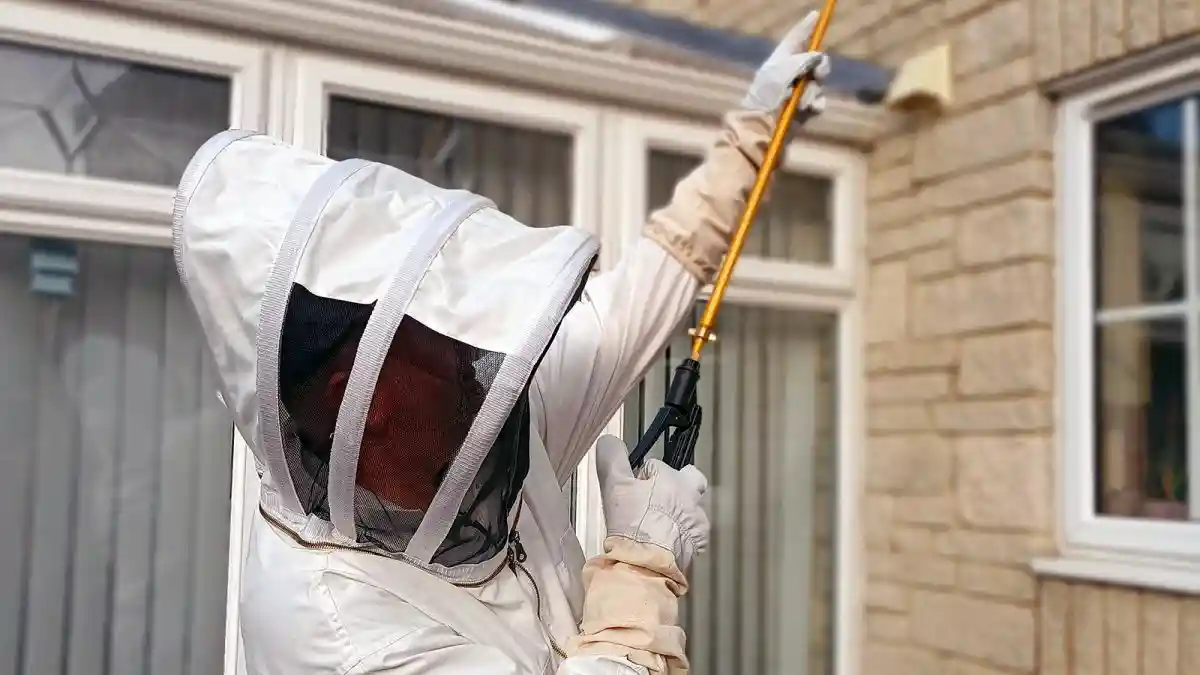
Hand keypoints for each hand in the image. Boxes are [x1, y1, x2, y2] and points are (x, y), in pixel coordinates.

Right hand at [593, 435, 709, 570]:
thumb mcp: (615, 485)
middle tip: (656, 502)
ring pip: (692, 509)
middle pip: (690, 480)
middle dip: (676, 485)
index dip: (641, 477)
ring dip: (679, 514)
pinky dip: (682, 537)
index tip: (630, 491)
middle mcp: (691, 495)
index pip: (655, 466)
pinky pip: (693, 535)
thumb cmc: (632, 521)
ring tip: (657, 529)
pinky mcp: (699, 544)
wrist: (647, 563)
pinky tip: (665, 545)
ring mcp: (698, 521)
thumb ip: (612, 458)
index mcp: (672, 477)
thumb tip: (610, 440)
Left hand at [741, 10, 830, 121]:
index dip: (805, 28)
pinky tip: (810, 110)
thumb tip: (818, 57)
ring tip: (801, 102)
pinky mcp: (803, 111)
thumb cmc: (768, 98)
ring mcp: (796, 93)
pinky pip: (820, 101)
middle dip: (820, 66)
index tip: (816, 15)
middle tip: (818, 73)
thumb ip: (802, 59)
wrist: (762, 131)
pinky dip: (817, 104)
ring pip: (818, 83)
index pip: (795, 40)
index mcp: (778, 62)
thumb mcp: (782, 71)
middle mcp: (788, 75)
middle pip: (814, 61)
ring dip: (812, 91)